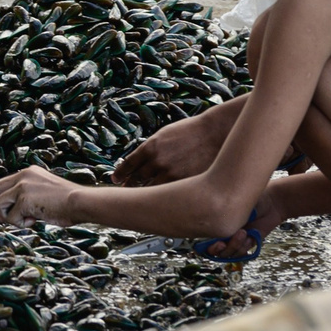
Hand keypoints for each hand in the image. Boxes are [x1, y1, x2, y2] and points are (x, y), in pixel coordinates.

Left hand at [0, 166, 84, 228]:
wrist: (80, 202)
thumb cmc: (68, 204)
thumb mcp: (44, 195)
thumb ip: (26, 199)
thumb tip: (8, 212)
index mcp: (28, 173)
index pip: (2, 183)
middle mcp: (23, 176)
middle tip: (3, 220)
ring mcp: (22, 186)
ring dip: (7, 217)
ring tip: (26, 220)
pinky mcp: (24, 199)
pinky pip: (11, 217)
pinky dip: (20, 224)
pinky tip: (35, 221)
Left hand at [112, 107, 227, 187]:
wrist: (214, 134)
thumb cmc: (190, 132)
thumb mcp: (164, 135)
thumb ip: (151, 148)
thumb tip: (139, 161)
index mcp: (150, 147)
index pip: (128, 164)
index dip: (121, 173)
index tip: (116, 179)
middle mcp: (157, 161)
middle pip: (136, 179)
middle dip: (129, 185)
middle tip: (125, 190)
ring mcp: (170, 173)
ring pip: (150, 189)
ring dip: (144, 193)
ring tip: (140, 197)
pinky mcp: (183, 182)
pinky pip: (168, 193)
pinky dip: (162, 196)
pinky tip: (160, 198)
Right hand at [196, 185, 292, 261]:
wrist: (272, 203)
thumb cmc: (252, 199)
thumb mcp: (235, 203)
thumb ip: (224, 213)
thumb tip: (214, 220)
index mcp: (219, 223)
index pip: (206, 239)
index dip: (206, 245)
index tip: (214, 240)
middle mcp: (226, 233)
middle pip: (217, 251)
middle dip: (219, 250)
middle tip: (222, 243)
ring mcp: (237, 240)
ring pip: (230, 253)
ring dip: (234, 246)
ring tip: (243, 233)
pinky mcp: (249, 243)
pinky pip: (243, 252)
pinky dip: (245, 247)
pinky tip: (251, 237)